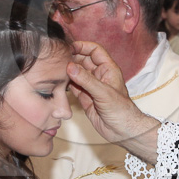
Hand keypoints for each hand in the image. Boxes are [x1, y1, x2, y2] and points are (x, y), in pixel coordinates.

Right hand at [67, 42, 157, 160]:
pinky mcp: (85, 98)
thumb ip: (86, 80)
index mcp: (108, 69)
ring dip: (67, 71)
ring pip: (77, 74)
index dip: (83, 46)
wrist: (122, 131)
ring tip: (55, 69)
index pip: (95, 51)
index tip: (70, 47)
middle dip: (72, 58)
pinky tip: (58, 82)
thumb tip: (70, 67)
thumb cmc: (120, 110)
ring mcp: (91, 87)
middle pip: (83, 61)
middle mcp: (99, 76)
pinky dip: (66, 84)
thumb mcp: (103, 92)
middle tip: (59, 59)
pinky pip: (74, 87)